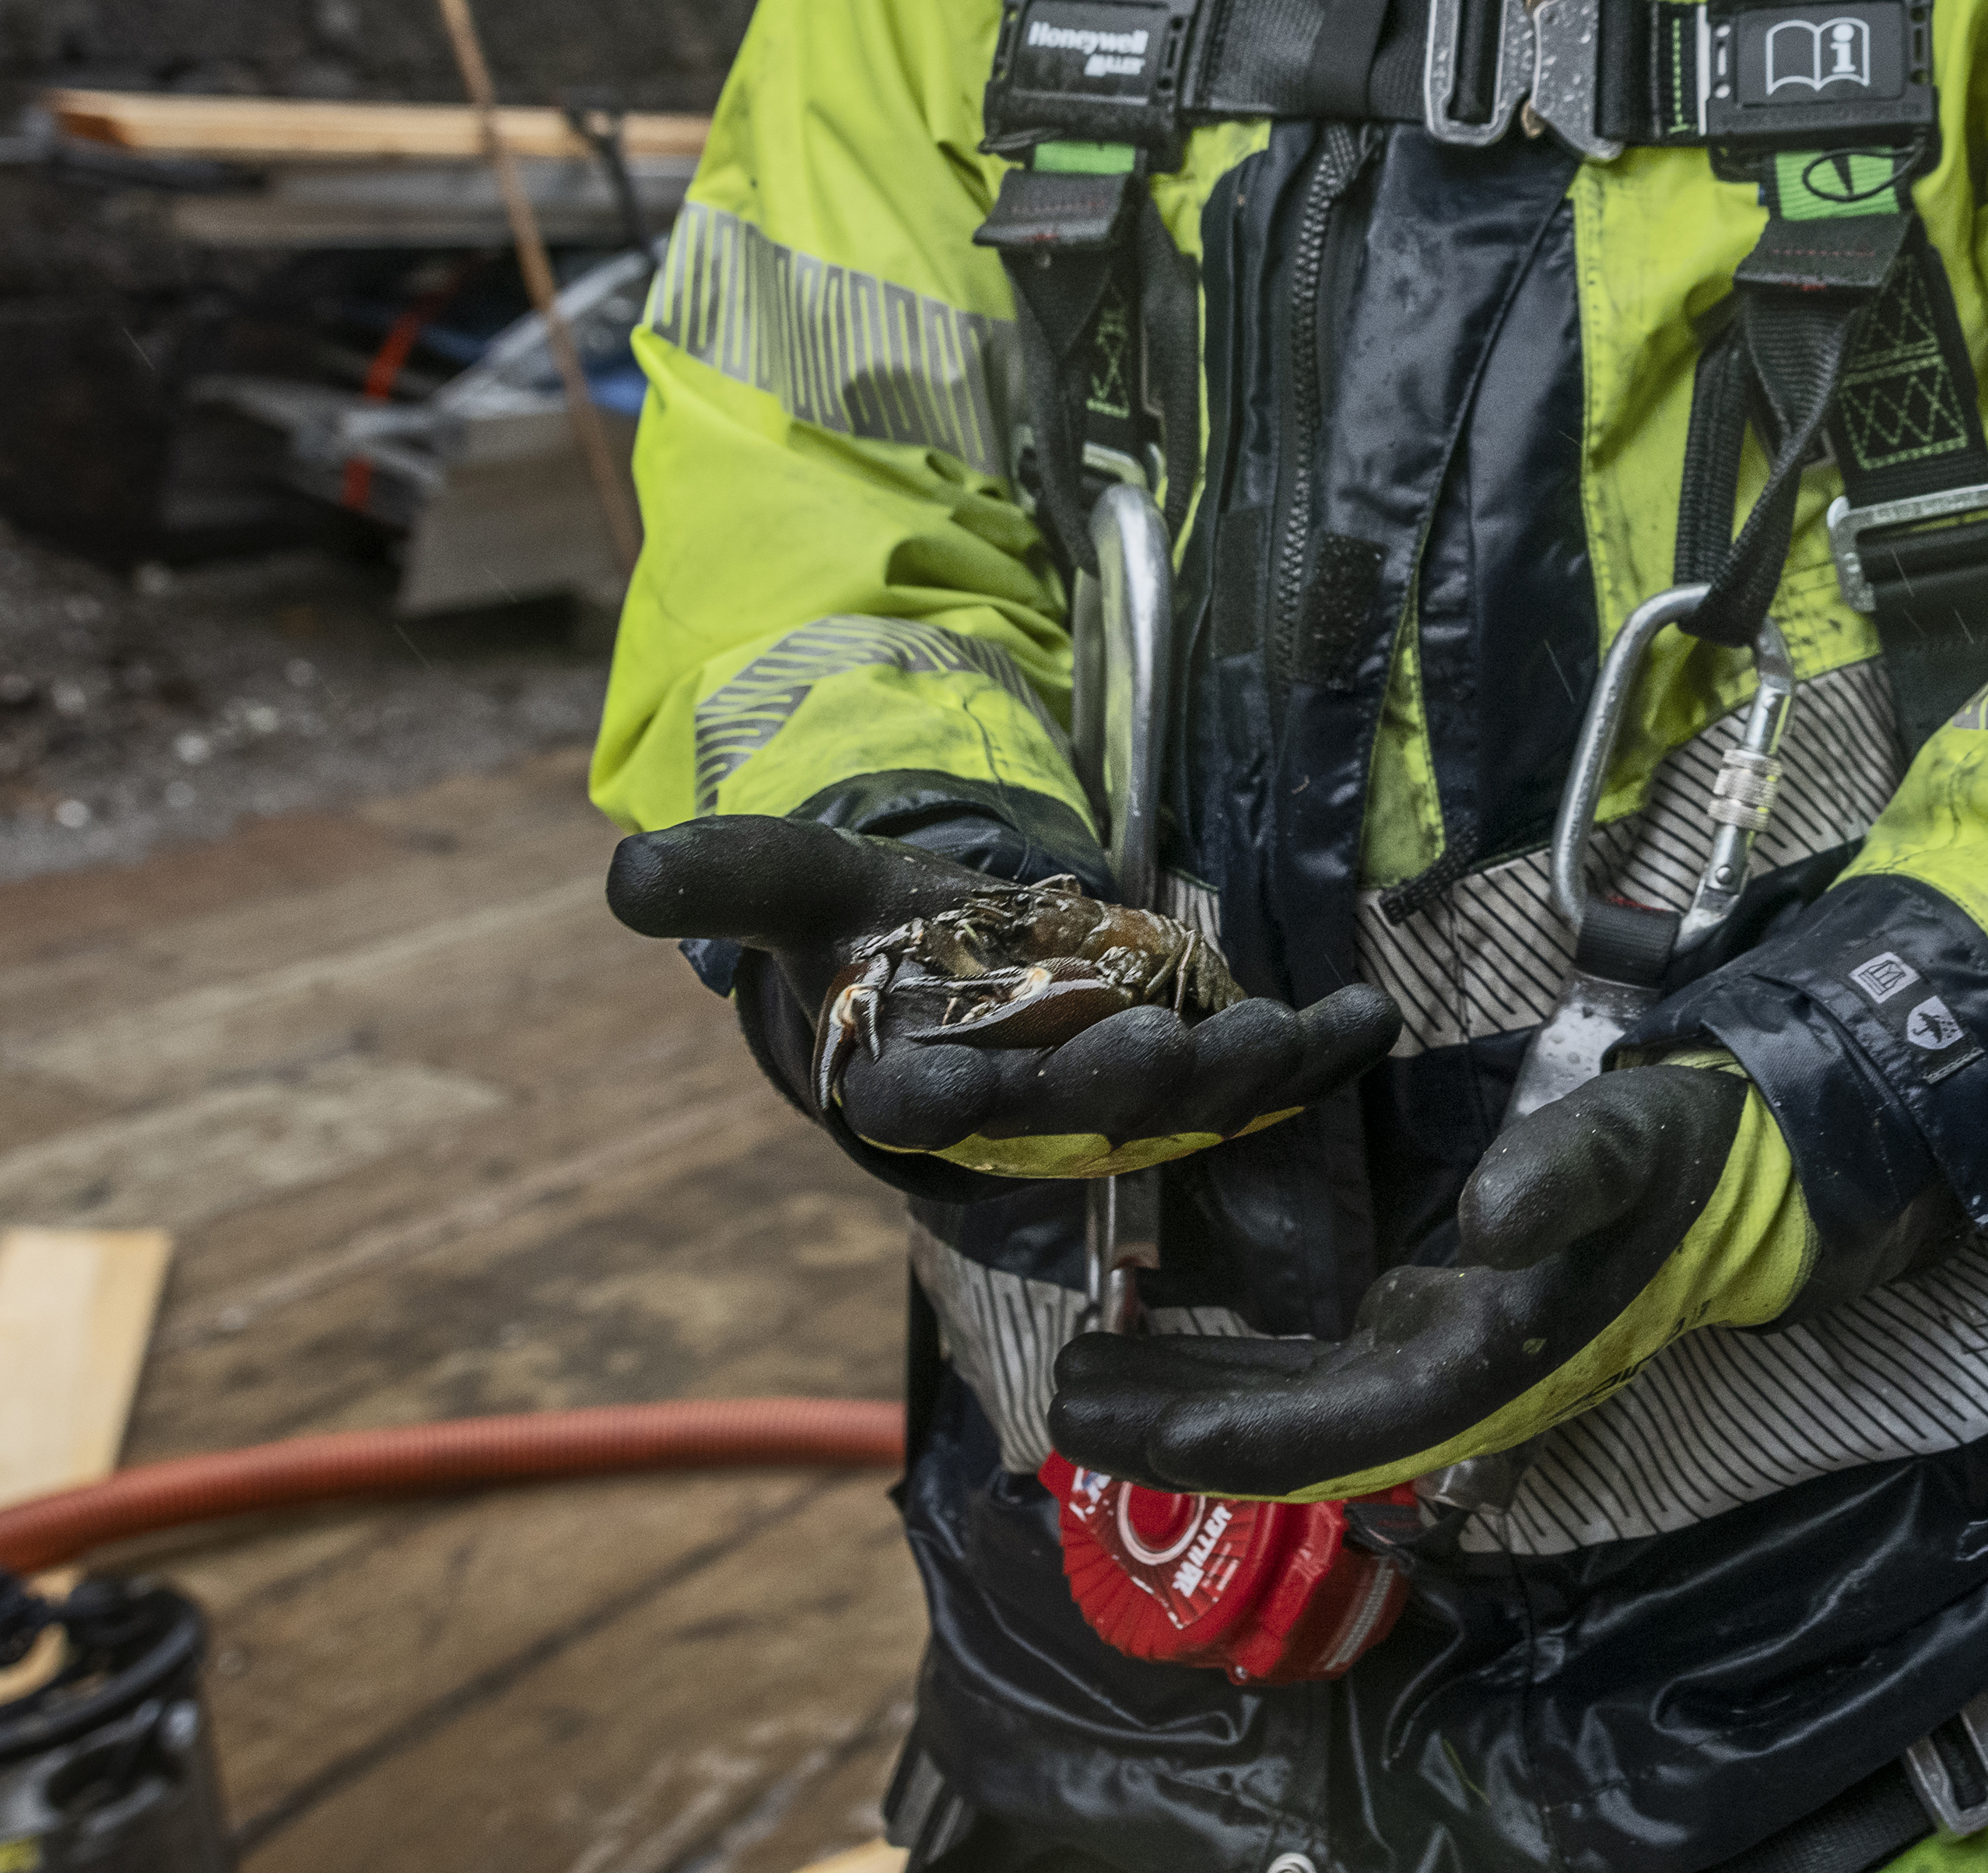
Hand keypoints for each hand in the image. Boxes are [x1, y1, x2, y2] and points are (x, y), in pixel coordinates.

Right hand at [605, 814, 1393, 1173]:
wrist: (946, 972)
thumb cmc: (864, 936)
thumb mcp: (794, 886)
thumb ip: (723, 877)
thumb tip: (623, 874)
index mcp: (908, 1080)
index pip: (921, 1101)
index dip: (946, 1094)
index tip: (963, 1077)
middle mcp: (1015, 1113)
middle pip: (1070, 1110)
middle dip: (1121, 1082)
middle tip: (1166, 1044)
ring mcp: (1107, 1104)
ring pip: (1172, 1106)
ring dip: (1228, 1073)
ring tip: (1282, 1030)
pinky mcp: (1181, 1076)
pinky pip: (1253, 1079)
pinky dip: (1311, 1054)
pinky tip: (1364, 1022)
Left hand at [1050, 1062, 1808, 1499]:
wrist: (1739, 1177)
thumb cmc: (1676, 1158)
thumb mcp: (1629, 1142)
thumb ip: (1564, 1178)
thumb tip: (1487, 1225)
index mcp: (1489, 1361)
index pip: (1335, 1431)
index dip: (1222, 1434)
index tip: (1124, 1420)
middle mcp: (1453, 1386)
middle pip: (1290, 1438)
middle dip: (1177, 1431)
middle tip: (1064, 1403)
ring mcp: (1442, 1364)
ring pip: (1295, 1411)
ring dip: (1196, 1404)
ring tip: (1089, 1381)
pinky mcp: (1437, 1332)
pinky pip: (1318, 1371)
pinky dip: (1242, 1368)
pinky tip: (1177, 1340)